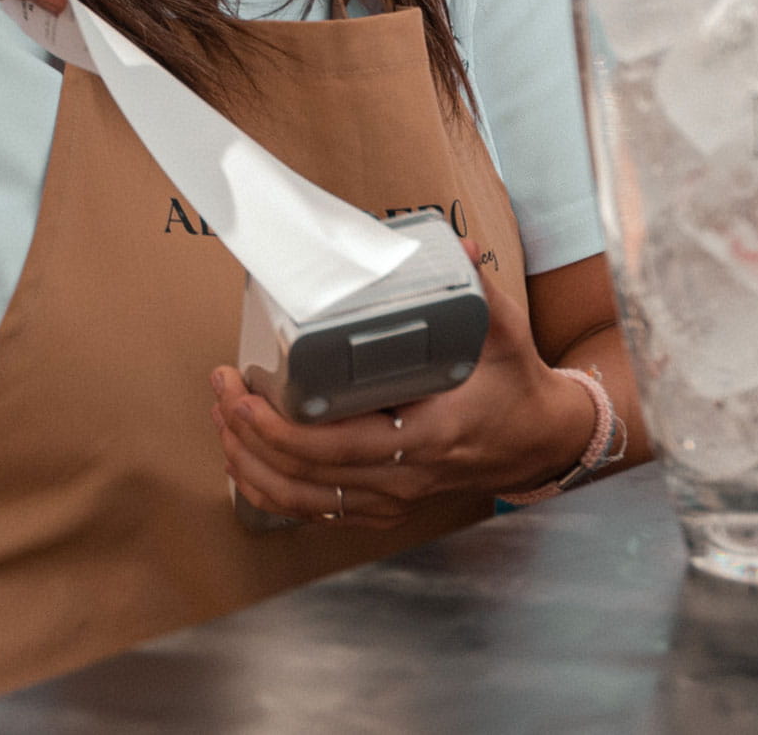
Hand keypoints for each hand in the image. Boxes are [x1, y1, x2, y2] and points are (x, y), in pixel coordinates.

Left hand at [209, 250, 598, 528]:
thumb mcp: (505, 334)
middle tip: (221, 389)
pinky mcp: (382, 505)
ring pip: (300, 502)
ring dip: (250, 465)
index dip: (277, 429)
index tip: (243, 393)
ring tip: (223, 419)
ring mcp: (390, 497)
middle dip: (247, 436)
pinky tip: (247, 457)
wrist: (536, 442)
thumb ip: (478, 289)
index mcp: (426, 434)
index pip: (335, 447)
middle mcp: (401, 475)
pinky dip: (272, 488)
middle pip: (302, 476)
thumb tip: (460, 247)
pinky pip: (315, 511)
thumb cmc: (515, 387)